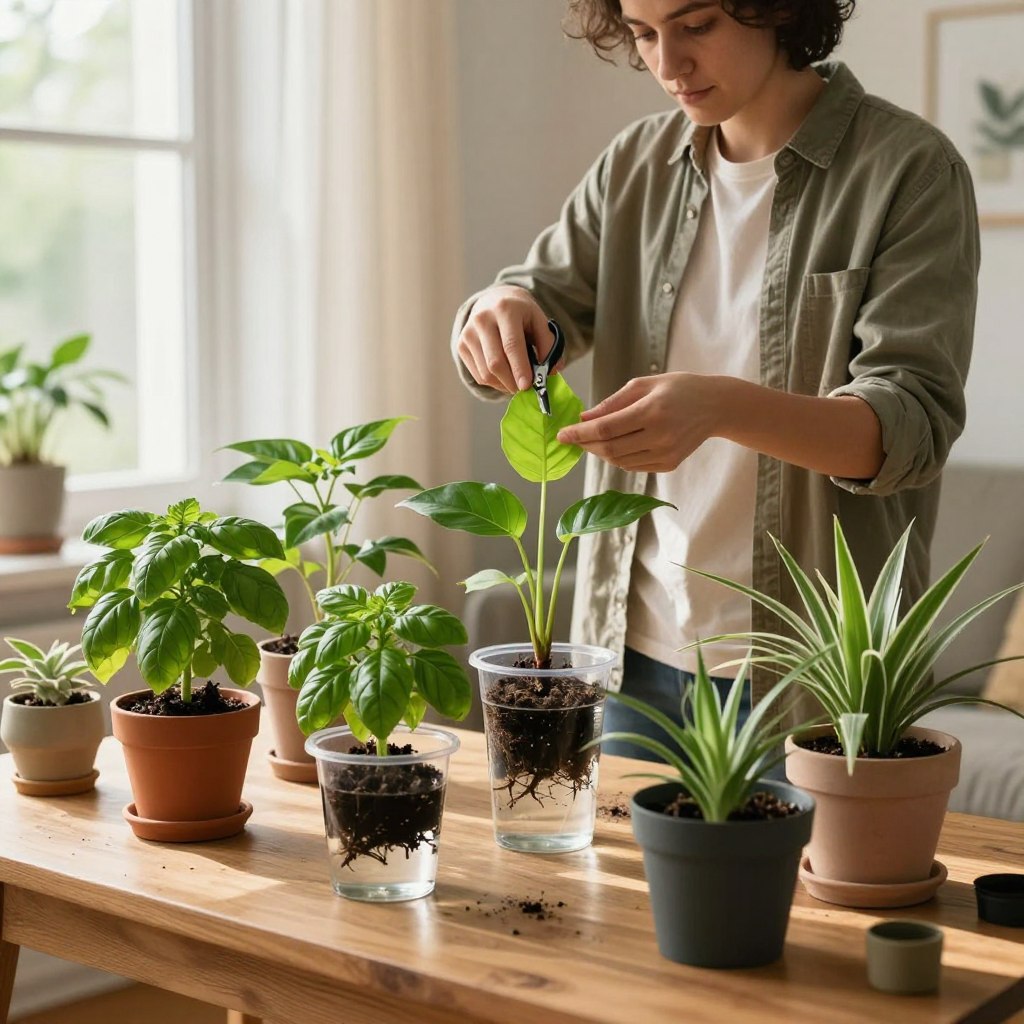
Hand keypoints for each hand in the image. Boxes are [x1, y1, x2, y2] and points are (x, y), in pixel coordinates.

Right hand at [457, 286, 560, 393]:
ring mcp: (469, 333)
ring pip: (485, 373)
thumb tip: (551, 372)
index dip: (519, 368)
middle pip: (495, 362)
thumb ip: (548, 345)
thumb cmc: (521, 314)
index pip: (511, 344)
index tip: (527, 386)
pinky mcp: (461, 345)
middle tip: (526, 389)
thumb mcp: (539, 320)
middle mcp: (482, 320)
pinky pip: (478, 375)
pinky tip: (505, 378)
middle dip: (512, 382)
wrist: (494, 300)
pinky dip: (494, 383)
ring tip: (516, 383)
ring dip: (504, 385)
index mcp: (505, 309)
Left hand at [556, 372, 721, 472]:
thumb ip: (612, 403)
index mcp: (652, 411)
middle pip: (610, 449)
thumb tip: (584, 419)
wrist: (716, 406)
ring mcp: (665, 454)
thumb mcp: (644, 384)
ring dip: (600, 453)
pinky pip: (633, 466)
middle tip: (573, 438)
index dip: (579, 434)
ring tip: (592, 440)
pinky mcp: (669, 464)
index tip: (562, 434)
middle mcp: (660, 436)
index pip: (605, 429)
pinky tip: (615, 446)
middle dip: (586, 445)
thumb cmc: (678, 388)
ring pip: (619, 461)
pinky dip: (618, 458)